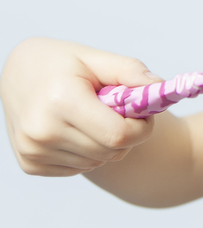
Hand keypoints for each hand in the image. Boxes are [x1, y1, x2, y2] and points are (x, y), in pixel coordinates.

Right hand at [0, 37, 160, 175]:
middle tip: (118, 112)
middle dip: (126, 135)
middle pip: (111, 152)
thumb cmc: (60, 63)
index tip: (141, 113)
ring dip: (106, 145)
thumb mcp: (96, 58)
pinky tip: (76, 130)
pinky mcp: (30, 164)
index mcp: (62, 101)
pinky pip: (79, 168)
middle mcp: (43, 131)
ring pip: (97, 162)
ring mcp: (33, 151)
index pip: (119, 135)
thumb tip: (160, 89)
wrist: (17, 73)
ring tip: (93, 117)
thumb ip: (131, 72)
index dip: (141, 128)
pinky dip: (87, 153)